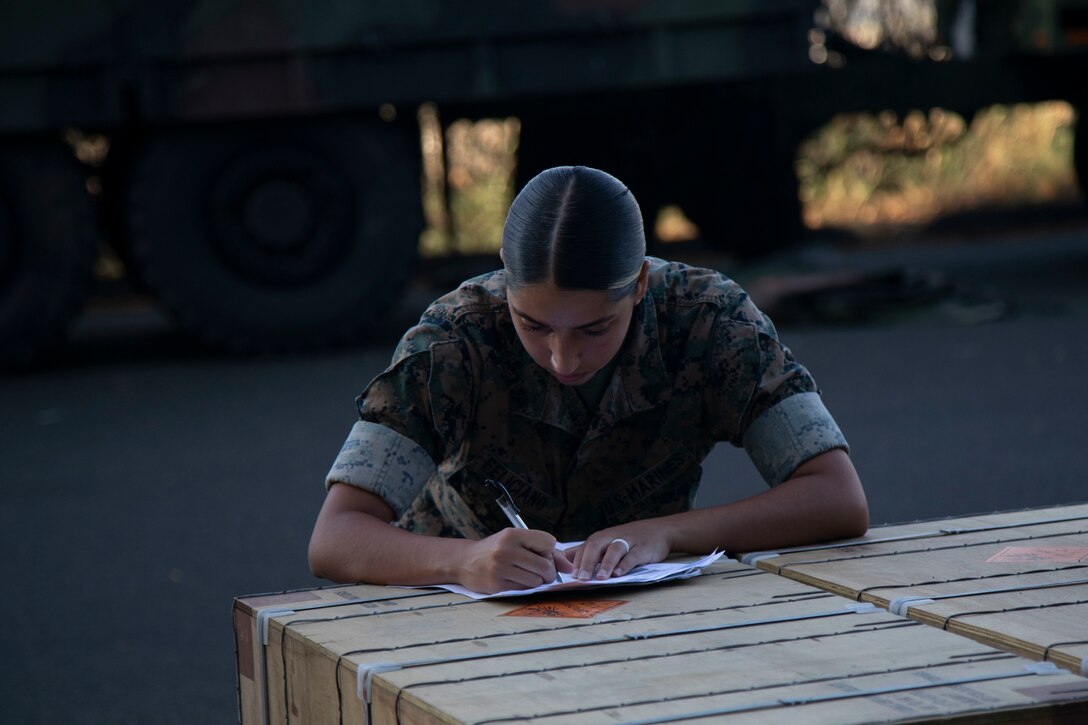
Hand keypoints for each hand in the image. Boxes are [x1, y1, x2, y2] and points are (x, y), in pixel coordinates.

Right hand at [458, 528, 572, 593]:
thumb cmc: (496, 549)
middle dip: (548, 571)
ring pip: (537, 580)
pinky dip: (525, 588)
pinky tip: (515, 581)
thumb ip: (544, 551)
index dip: (549, 551)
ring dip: (537, 581)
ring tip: (526, 575)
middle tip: (541, 572)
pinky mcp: (496, 585)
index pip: (549, 542)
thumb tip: (569, 567)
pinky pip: (524, 590)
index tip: (540, 554)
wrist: (464, 561)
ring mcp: (500, 568)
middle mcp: (506, 549)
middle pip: (545, 565)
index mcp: (513, 534)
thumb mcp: (516, 541)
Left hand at [565, 521, 669, 580]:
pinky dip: (625, 564)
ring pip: (614, 550)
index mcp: (600, 538)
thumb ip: (587, 551)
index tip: (568, 577)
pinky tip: (619, 574)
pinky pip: (632, 555)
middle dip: (587, 562)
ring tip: (600, 578)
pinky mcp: (642, 548)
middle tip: (581, 578)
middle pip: (595, 546)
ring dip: (606, 563)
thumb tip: (563, 560)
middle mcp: (611, 537)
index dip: (575, 562)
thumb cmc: (627, 539)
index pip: (583, 548)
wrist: (658, 530)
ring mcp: (627, 541)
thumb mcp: (607, 542)